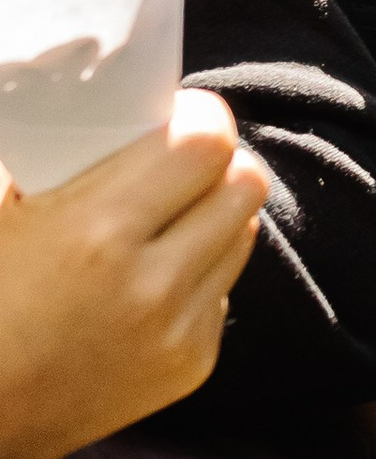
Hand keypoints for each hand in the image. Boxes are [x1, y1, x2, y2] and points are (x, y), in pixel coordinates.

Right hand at [0, 93, 270, 458]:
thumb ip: (46, 156)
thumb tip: (79, 95)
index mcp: (95, 233)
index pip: (206, 142)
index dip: (199, 116)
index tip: (175, 115)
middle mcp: (152, 283)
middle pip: (246, 181)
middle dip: (217, 161)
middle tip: (179, 162)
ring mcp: (180, 329)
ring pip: (245, 231)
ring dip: (215, 213)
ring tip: (166, 217)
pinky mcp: (194, 363)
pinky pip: (224, 286)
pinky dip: (200, 270)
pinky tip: (152, 275)